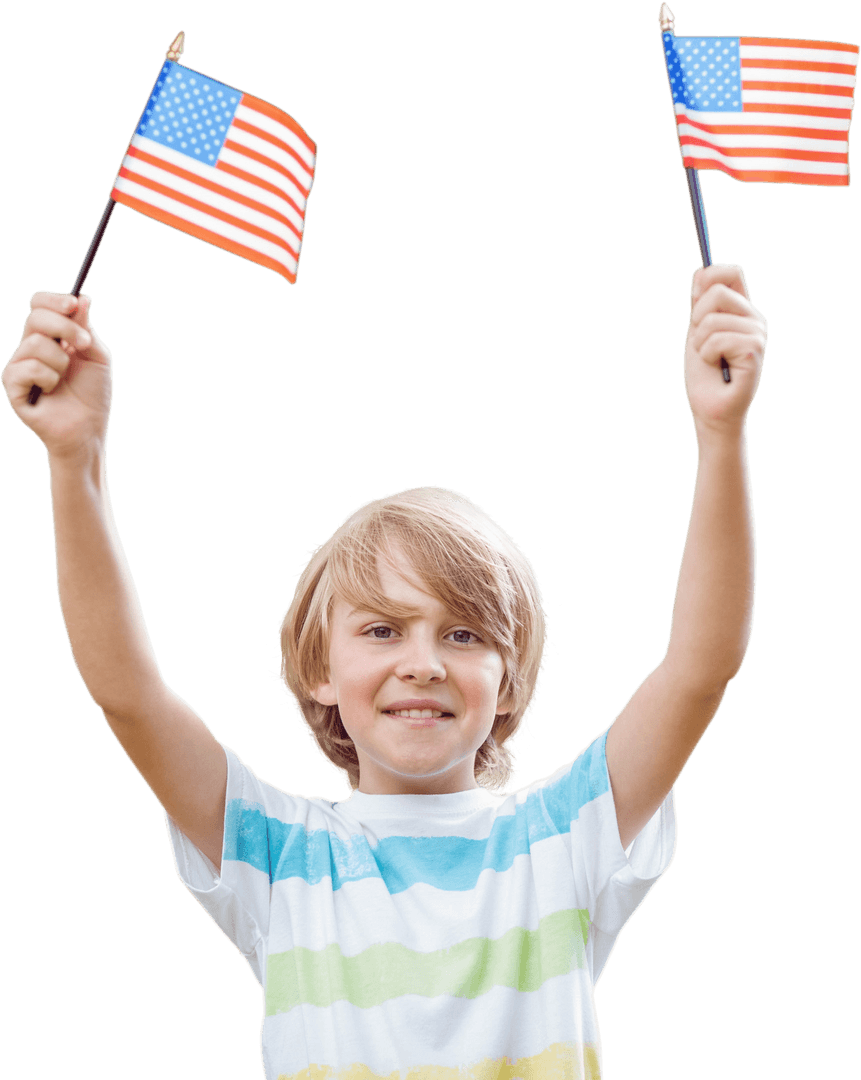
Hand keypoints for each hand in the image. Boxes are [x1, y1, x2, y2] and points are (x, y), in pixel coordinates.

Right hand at [2, 292, 112, 459]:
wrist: (89, 430)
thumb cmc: (93, 395)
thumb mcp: (96, 356)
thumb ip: (86, 328)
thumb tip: (81, 297)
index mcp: (50, 337)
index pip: (39, 306)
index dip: (54, 301)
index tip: (73, 305)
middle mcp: (30, 348)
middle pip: (36, 317)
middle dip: (65, 328)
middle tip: (83, 344)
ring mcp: (20, 366)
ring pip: (34, 343)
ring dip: (60, 361)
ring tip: (64, 379)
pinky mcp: (13, 386)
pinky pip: (26, 368)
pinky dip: (47, 378)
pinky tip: (51, 391)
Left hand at [684, 264, 766, 437]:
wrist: (709, 409)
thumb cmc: (704, 374)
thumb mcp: (697, 332)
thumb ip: (700, 303)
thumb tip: (701, 271)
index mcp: (742, 311)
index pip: (732, 273)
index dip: (710, 277)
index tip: (695, 297)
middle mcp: (754, 319)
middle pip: (717, 291)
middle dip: (696, 319)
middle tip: (702, 344)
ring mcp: (757, 334)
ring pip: (712, 319)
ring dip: (700, 343)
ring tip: (710, 360)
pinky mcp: (754, 351)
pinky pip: (718, 339)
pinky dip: (706, 354)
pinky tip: (717, 367)